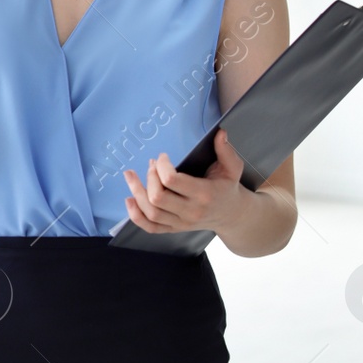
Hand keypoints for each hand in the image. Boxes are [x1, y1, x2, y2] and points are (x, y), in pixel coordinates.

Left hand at [121, 129, 249, 234]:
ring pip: (151, 212)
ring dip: (136, 192)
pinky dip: (136, 216)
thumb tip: (220, 133)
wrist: (232, 215)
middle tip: (151, 165)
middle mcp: (190, 211)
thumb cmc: (228, 188)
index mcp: (204, 194)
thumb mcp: (232, 168)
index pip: (172, 180)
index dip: (162, 166)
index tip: (162, 157)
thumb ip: (226, 151)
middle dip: (149, 177)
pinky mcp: (174, 229)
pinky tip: (130, 200)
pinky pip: (150, 227)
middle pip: (157, 197)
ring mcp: (181, 223)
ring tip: (130, 176)